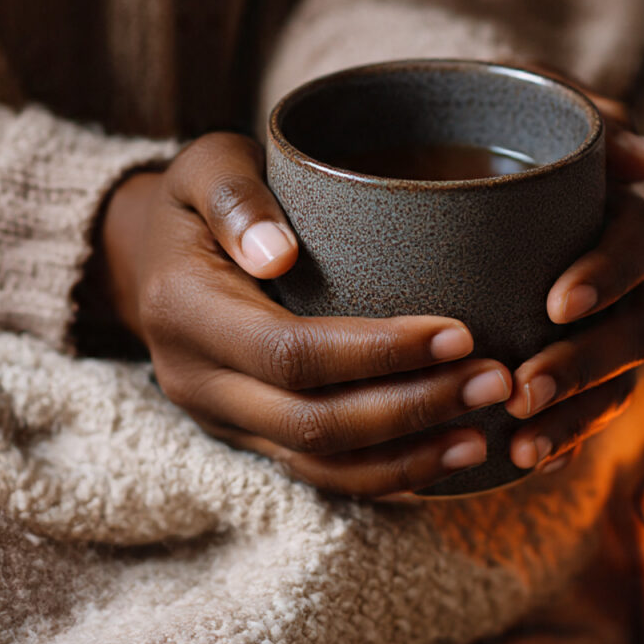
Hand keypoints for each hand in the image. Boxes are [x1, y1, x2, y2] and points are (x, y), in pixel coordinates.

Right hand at [99, 133, 515, 496]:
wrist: (148, 256)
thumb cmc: (194, 201)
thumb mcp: (202, 168)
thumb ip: (234, 197)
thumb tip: (277, 253)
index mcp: (184, 311)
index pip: (290, 352)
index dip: (378, 353)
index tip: (460, 334)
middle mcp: (196, 379)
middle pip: (311, 422)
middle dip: (411, 410)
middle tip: (496, 382)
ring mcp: (219, 417)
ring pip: (316, 464)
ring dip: (405, 457)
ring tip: (483, 438)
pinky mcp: (246, 435)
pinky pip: (314, 474)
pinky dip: (381, 475)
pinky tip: (441, 459)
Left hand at [504, 92, 643, 472]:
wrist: (442, 162)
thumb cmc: (484, 125)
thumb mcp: (520, 98)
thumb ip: (574, 112)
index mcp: (616, 216)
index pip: (640, 241)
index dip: (609, 274)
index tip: (556, 302)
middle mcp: (623, 279)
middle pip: (637, 328)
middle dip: (586, 364)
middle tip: (522, 388)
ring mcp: (603, 330)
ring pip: (616, 382)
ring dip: (575, 414)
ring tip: (520, 440)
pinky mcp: (574, 369)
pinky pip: (585, 414)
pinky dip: (562, 438)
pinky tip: (526, 461)